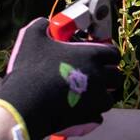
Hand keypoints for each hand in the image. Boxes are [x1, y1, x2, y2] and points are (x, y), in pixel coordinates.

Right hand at [0, 16, 123, 139]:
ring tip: (87, 92)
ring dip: (102, 93)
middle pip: (116, 75)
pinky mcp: (89, 116)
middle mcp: (98, 75)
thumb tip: (46, 23)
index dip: (106, 53)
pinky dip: (93, 112)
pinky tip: (81, 108)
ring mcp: (95, 97)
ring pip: (109, 96)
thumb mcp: (32, 38)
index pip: (113, 52)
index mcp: (91, 55)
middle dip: (108, 74)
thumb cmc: (30, 70)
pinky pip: (99, 114)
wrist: (23, 105)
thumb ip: (43, 25)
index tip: (98, 54)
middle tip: (94, 74)